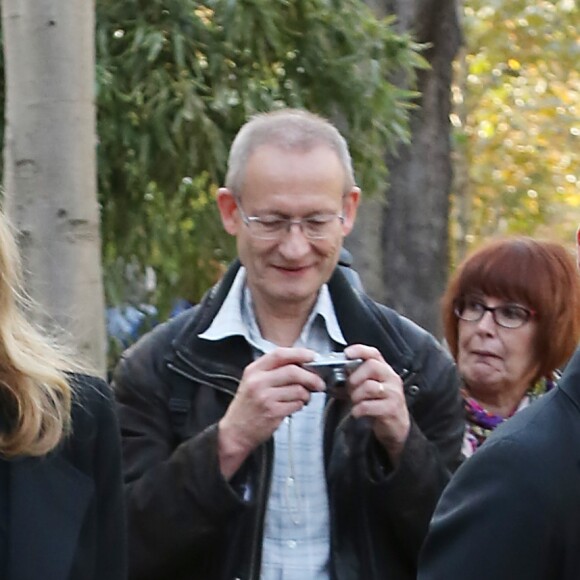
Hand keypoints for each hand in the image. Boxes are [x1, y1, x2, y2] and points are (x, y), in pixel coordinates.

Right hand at [218, 347, 324, 478]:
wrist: (235, 432)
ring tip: (303, 398)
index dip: (300, 353)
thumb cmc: (247, 406)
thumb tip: (302, 364)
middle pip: (293, 371)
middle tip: (318, 383)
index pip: (279, 354)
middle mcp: (258, 382)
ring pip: (298, 389)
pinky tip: (294, 406)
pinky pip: (297, 404)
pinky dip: (300, 405)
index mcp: (254, 370)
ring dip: (306, 394)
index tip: (313, 357)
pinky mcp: (273, 413)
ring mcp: (265, 398)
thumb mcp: (253, 381)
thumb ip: (273, 370)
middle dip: (311, 377)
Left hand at [344, 344, 410, 464]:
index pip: (374, 353)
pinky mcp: (391, 409)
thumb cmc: (379, 405)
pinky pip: (368, 405)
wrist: (396, 427)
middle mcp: (391, 378)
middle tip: (349, 388)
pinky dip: (358, 409)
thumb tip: (338, 372)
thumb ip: (357, 378)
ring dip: (356, 395)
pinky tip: (358, 412)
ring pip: (369, 386)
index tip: (347, 353)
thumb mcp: (369, 388)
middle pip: (372, 366)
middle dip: (355, 377)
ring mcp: (393, 393)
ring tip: (355, 402)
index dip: (360, 350)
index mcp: (384, 370)